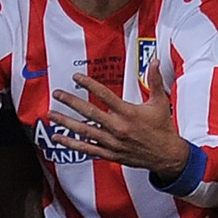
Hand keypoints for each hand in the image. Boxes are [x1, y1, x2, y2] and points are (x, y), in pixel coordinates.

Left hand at [56, 75, 191, 176]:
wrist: (166, 156)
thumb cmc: (163, 128)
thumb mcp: (160, 102)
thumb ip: (155, 80)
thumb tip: (155, 61)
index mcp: (129, 113)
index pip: (105, 95)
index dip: (89, 85)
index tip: (76, 77)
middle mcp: (118, 128)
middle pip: (89, 112)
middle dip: (71, 102)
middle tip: (57, 94)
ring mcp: (112, 142)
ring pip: (84, 131)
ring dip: (66, 122)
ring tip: (51, 114)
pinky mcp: (110, 154)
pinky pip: (87, 148)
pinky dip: (72, 143)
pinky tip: (59, 138)